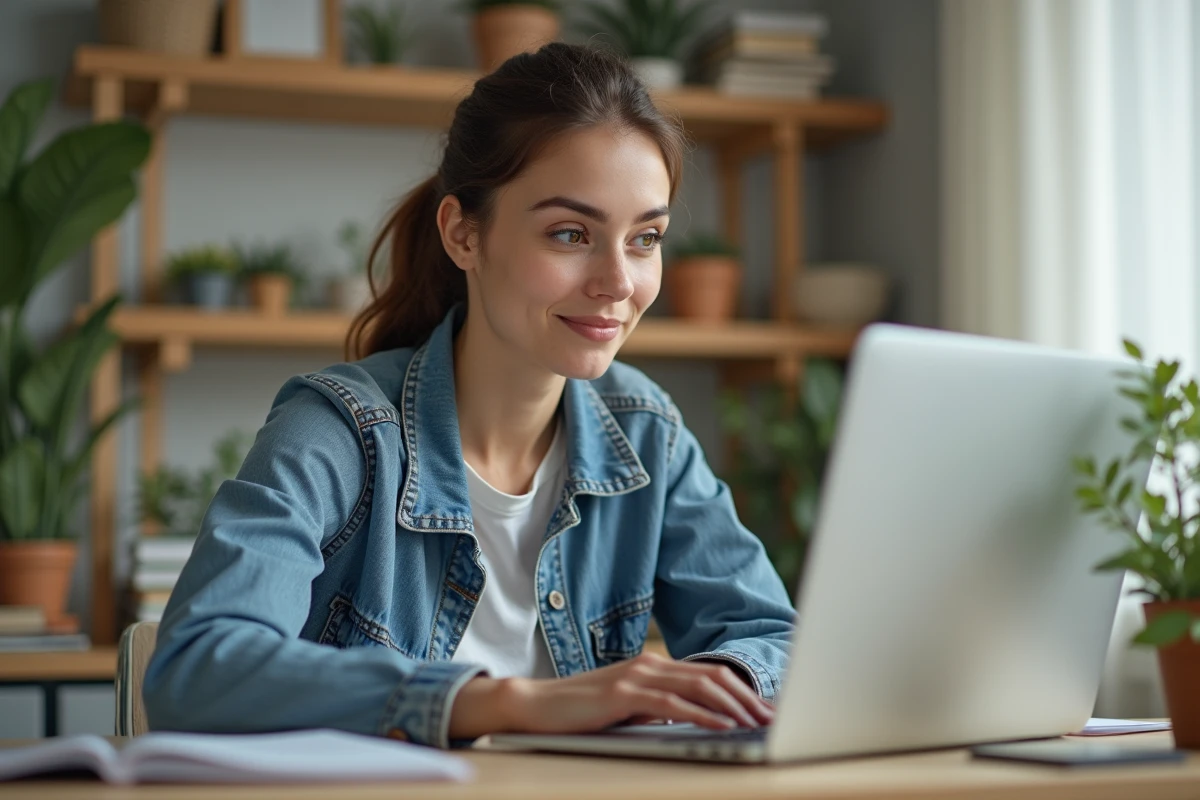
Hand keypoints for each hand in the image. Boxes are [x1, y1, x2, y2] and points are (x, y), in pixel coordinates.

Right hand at [448, 652, 773, 739]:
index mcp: (655, 666)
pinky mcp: (625, 693)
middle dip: (747, 697)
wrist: (537, 705)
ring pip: (699, 686)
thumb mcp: (630, 708)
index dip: (742, 691)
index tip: (765, 709)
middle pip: (712, 676)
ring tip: (756, 721)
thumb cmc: (583, 712)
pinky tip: (723, 724)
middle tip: (772, 717)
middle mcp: (651, 664)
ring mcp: (638, 676)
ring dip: (733, 705)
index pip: (709, 675)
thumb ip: (660, 708)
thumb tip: (696, 721)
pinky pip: (673, 704)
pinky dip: (703, 714)